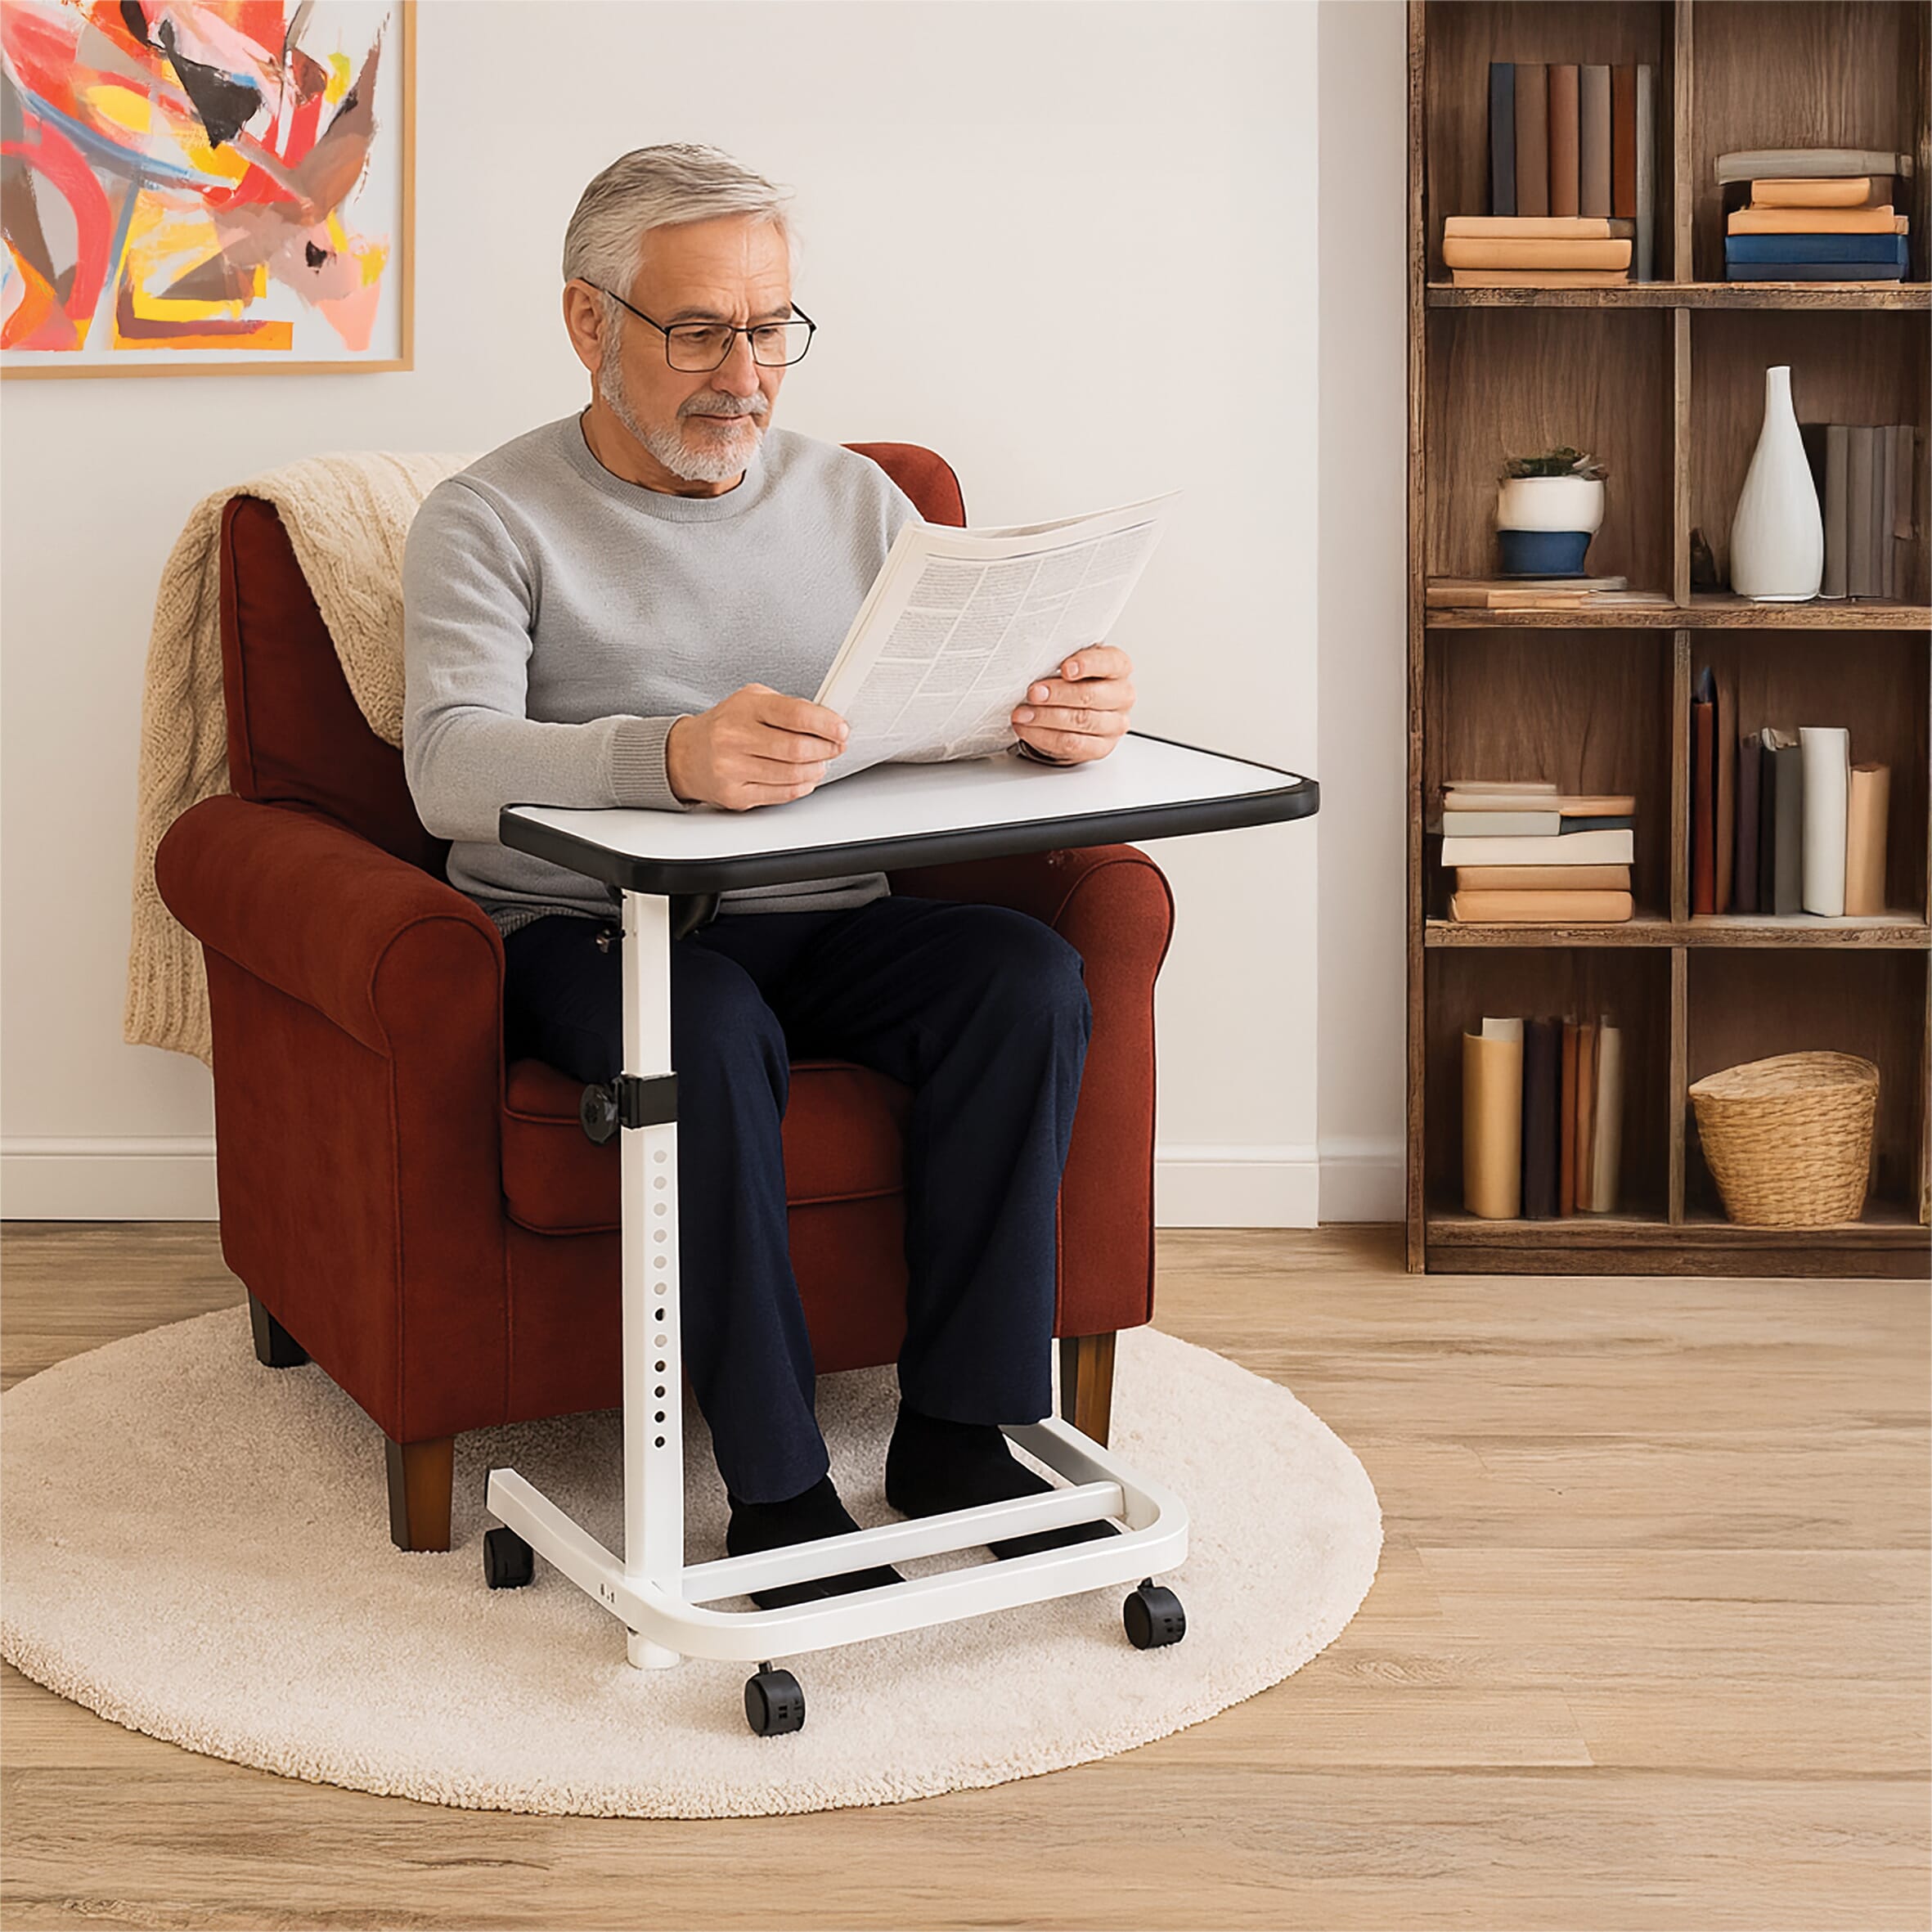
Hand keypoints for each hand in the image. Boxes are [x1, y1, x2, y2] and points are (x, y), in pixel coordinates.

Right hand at [665, 684, 848, 810]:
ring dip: (816, 769)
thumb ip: (787, 707)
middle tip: (836, 747)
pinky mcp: (735, 795)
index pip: (794, 714)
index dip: (825, 723)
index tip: (841, 729)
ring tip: (821, 762)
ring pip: (792, 774)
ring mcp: (733, 768)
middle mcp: (734, 737)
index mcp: (744, 708)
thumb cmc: (725, 725)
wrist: (686, 754)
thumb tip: (827, 720)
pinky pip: (781, 794)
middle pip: (796, 748)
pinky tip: (805, 777)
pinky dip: (801, 786)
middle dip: (825, 749)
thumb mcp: (751, 701)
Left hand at [1011, 645, 1134, 763]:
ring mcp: (1114, 724)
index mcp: (1118, 667)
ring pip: (1080, 721)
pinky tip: (1028, 729)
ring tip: (1023, 713)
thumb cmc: (1075, 681)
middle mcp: (1122, 695)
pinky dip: (1044, 736)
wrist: (1078, 711)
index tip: (1065, 668)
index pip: (1109, 663)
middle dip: (1057, 694)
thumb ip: (1061, 660)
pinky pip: (1072, 744)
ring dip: (1046, 717)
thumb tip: (1034, 663)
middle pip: (1090, 695)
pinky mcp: (1101, 747)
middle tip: (1033, 693)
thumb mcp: (1071, 663)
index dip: (1087, 665)